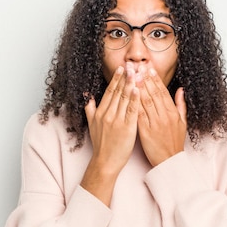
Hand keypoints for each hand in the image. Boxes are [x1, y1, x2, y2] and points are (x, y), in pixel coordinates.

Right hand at [81, 66, 139, 205]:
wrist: (105, 162)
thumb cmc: (101, 144)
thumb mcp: (91, 125)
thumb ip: (89, 109)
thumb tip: (87, 96)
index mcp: (100, 112)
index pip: (109, 92)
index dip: (116, 79)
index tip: (122, 68)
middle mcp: (107, 114)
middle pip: (118, 92)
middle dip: (125, 77)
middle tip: (132, 64)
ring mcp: (116, 121)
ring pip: (125, 99)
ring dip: (131, 84)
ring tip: (137, 72)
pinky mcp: (126, 128)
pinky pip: (131, 110)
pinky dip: (135, 99)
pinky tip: (139, 89)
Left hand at [137, 65, 186, 166]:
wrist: (169, 161)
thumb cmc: (175, 142)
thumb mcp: (182, 123)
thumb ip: (180, 105)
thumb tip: (181, 90)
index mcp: (172, 112)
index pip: (162, 92)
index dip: (155, 79)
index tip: (148, 68)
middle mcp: (164, 116)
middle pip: (153, 93)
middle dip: (144, 78)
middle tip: (137, 66)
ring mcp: (155, 123)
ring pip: (145, 101)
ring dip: (137, 87)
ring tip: (132, 75)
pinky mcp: (145, 131)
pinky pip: (138, 114)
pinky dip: (133, 103)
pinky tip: (128, 95)